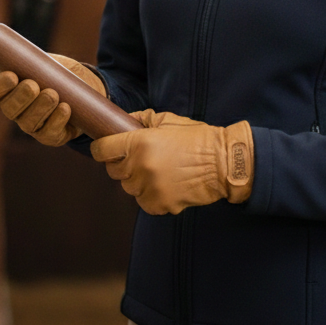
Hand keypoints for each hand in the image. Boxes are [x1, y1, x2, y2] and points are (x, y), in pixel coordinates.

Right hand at [0, 55, 106, 145]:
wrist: (83, 88)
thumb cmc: (58, 71)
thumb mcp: (47, 60)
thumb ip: (37, 57)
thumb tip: (29, 50)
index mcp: (8, 89)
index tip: (12, 75)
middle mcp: (16, 110)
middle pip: (10, 109)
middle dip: (20, 98)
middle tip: (32, 86)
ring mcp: (32, 125)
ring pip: (29, 122)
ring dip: (40, 108)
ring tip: (52, 95)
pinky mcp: (50, 136)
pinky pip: (49, 133)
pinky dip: (57, 121)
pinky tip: (65, 109)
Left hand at [90, 110, 253, 214]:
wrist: (222, 163)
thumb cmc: (197, 139)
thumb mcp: (168, 120)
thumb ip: (141, 119)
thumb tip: (123, 120)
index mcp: (139, 143)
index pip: (102, 150)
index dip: (102, 149)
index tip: (105, 149)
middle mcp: (140, 167)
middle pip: (113, 171)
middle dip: (122, 164)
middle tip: (139, 158)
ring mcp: (149, 188)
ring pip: (128, 188)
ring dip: (137, 180)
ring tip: (157, 171)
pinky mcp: (159, 205)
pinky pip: (143, 202)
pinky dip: (150, 195)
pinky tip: (164, 184)